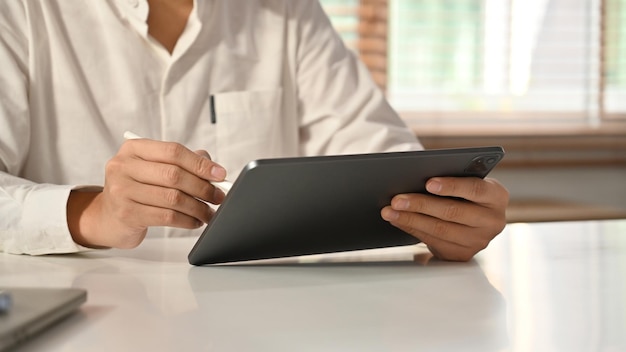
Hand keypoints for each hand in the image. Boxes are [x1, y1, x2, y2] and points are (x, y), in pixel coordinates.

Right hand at [67, 138, 226, 248]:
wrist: (108, 216)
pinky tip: (195, 221)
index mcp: (133, 148)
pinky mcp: (127, 214)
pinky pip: (167, 217)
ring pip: (173, 198)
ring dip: (198, 207)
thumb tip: (214, 170)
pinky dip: (187, 220)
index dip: (200, 163)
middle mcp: (123, 166)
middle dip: (203, 187)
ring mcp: (122, 191)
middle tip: (218, 197)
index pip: (173, 151)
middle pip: (174, 175)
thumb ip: (183, 163)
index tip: (220, 174)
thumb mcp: (155, 169)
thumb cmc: (138, 189)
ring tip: (209, 212)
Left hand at [381, 177, 508, 260]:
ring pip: (440, 230)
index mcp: (497, 196)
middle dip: (421, 205)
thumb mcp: (466, 182)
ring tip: (390, 210)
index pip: (475, 189)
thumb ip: (451, 178)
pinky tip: (397, 220)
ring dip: (410, 219)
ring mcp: (479, 241)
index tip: (428, 182)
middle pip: (453, 212)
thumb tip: (417, 176)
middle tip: (397, 199)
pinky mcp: (463, 254)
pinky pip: (433, 242)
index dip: (451, 186)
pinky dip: (412, 229)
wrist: (473, 218)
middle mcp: (493, 221)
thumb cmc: (464, 193)